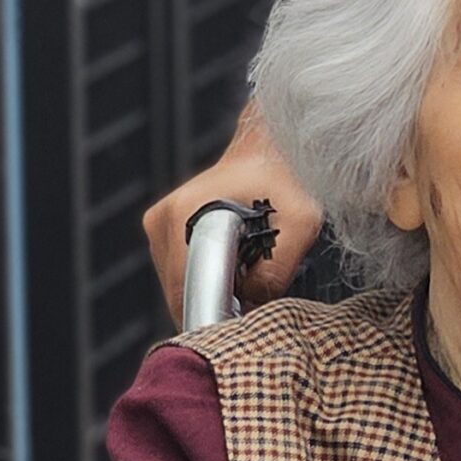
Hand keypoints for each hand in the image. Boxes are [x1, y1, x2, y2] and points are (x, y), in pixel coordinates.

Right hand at [143, 99, 324, 325]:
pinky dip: (208, 275)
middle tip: (254, 292)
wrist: (273, 145)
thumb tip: (251, 304)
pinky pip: (183, 270)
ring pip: (181, 284)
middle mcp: (162, 220)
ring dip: (213, 288)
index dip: (216, 313)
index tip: (245, 315)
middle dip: (216, 301)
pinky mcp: (166, 229)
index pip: (185, 293)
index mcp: (182, 216)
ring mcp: (160, 224)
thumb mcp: (299, 223)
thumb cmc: (287, 175)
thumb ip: (277, 270)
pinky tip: (235, 261)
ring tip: (247, 269)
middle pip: (181, 291)